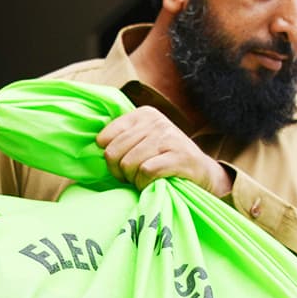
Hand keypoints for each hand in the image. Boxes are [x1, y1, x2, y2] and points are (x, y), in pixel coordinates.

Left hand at [96, 106, 231, 195]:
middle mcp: (156, 122)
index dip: (110, 158)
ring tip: (145, 178)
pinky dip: (145, 183)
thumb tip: (94, 144)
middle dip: (120, 171)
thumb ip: (120, 139)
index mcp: (143, 114)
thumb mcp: (142, 141)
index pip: (105, 138)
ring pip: (128, 164)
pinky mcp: (179, 156)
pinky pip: (145, 172)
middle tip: (134, 175)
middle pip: (113, 153)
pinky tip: (154, 183)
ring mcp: (168, 137)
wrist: (202, 173)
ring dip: (133, 179)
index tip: (123, 162)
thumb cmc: (164, 159)